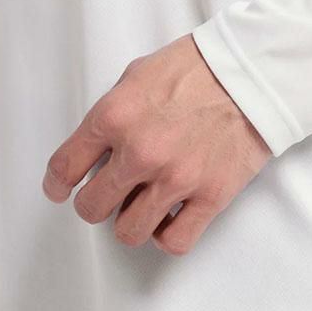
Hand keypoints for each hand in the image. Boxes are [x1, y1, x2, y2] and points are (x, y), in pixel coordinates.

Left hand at [42, 34, 271, 254]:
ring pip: (128, 233)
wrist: (253, 73)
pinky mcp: (211, 196)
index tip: (62, 191)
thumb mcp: (138, 75)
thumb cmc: (199, 68)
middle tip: (111, 195)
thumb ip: (112, 114)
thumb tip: (99, 148)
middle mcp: (140, 152)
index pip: (64, 167)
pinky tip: (172, 218)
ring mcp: (176, 178)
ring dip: (131, 222)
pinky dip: (167, 236)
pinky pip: (174, 242)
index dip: (58, 185)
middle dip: (97, 204)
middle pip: (92, 207)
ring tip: (143, 207)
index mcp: (115, 117)